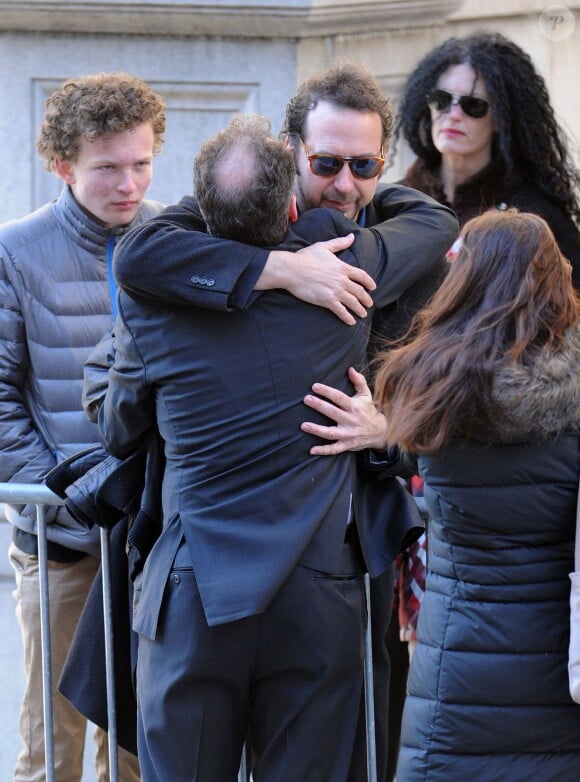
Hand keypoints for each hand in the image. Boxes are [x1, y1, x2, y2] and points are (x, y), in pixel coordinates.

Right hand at [258, 235, 375, 324]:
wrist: (292, 270)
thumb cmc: (306, 257)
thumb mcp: (324, 247)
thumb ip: (340, 243)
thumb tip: (352, 236)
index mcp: (342, 267)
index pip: (361, 276)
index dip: (369, 282)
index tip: (373, 287)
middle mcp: (342, 280)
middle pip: (359, 291)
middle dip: (366, 299)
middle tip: (369, 304)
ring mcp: (335, 291)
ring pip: (353, 302)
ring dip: (359, 309)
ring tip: (363, 314)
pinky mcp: (327, 301)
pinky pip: (341, 311)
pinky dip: (347, 317)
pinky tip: (351, 322)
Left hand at [301, 367, 388, 454]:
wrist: (381, 432)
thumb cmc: (369, 411)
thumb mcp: (366, 395)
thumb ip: (359, 381)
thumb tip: (350, 368)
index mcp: (354, 407)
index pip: (339, 397)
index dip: (327, 392)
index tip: (314, 386)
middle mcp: (351, 420)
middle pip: (333, 412)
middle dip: (319, 406)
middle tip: (306, 399)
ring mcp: (348, 434)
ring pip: (330, 432)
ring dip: (316, 430)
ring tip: (303, 425)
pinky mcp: (347, 445)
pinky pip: (334, 449)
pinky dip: (323, 450)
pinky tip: (311, 450)